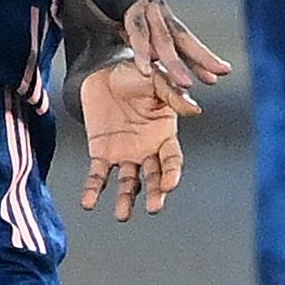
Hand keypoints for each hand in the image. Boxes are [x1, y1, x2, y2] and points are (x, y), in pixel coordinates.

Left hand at [78, 58, 202, 219]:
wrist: (103, 71)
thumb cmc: (135, 74)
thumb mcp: (156, 80)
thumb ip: (173, 95)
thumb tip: (195, 110)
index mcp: (163, 135)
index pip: (172, 160)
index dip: (172, 174)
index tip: (169, 185)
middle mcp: (146, 150)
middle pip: (153, 177)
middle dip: (154, 193)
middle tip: (154, 207)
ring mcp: (124, 154)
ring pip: (128, 183)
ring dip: (125, 199)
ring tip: (122, 214)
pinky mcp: (101, 153)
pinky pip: (98, 176)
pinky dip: (93, 190)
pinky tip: (89, 202)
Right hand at [121, 0, 230, 93]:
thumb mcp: (132, 18)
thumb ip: (142, 37)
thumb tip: (152, 57)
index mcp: (162, 17)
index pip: (185, 40)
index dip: (201, 58)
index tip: (219, 74)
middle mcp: (159, 13)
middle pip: (183, 39)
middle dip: (202, 58)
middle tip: (217, 77)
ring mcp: (146, 9)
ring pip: (163, 40)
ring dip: (174, 63)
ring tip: (185, 84)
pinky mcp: (129, 9)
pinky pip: (137, 34)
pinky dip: (142, 52)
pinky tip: (145, 70)